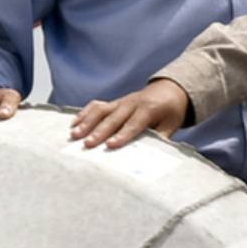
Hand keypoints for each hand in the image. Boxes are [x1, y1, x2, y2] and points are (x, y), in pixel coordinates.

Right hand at [70, 78, 189, 150]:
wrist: (170, 90)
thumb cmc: (170, 111)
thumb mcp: (172, 125)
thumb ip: (162, 138)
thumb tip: (155, 157)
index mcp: (148, 108)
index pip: (133, 123)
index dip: (122, 134)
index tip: (110, 145)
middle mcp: (132, 103)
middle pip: (113, 117)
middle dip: (99, 130)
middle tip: (87, 143)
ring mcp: (121, 101)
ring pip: (101, 109)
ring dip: (87, 121)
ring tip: (75, 134)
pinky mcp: (113, 102)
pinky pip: (96, 105)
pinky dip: (84, 113)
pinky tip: (74, 124)